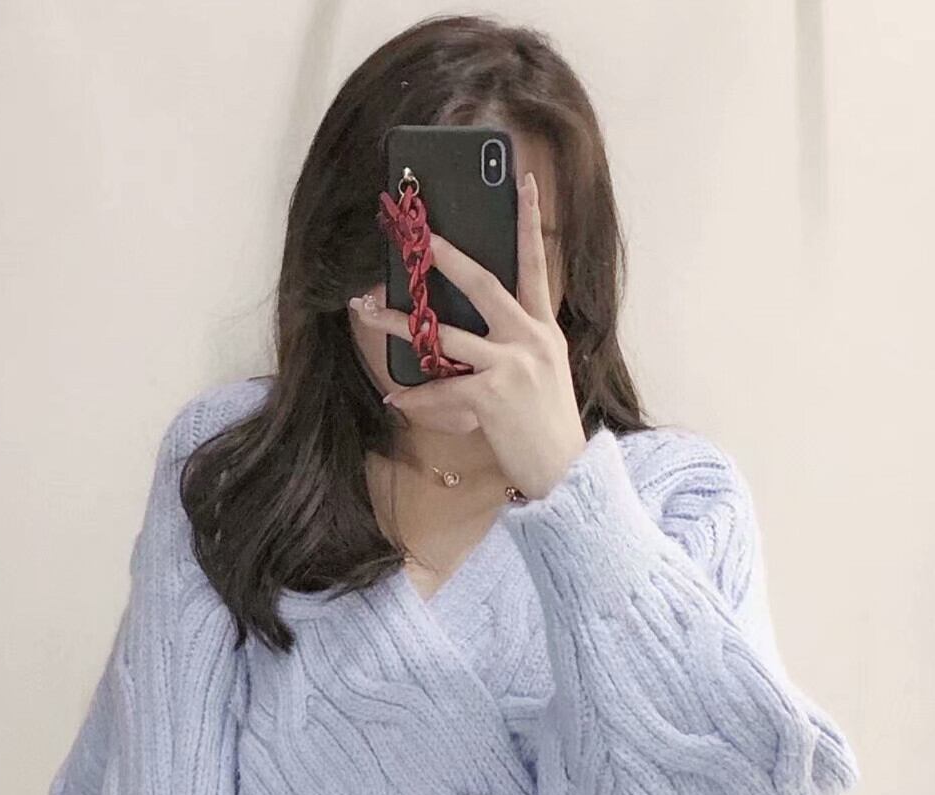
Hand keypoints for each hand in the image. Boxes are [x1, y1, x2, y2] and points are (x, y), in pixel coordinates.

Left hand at [348, 171, 586, 500]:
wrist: (567, 470)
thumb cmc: (547, 426)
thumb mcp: (544, 374)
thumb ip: (517, 344)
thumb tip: (475, 331)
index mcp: (543, 330)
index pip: (537, 265)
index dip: (531, 222)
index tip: (524, 183)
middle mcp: (530, 339)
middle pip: (484, 283)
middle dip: (447, 256)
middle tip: (417, 235)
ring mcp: (512, 365)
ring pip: (445, 333)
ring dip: (400, 322)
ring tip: (367, 311)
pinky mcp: (492, 395)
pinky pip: (441, 388)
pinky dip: (416, 396)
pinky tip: (395, 398)